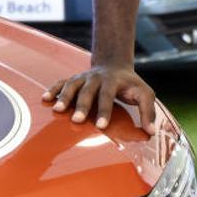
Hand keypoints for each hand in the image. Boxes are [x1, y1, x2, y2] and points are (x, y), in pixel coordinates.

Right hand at [43, 65, 157, 133]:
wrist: (115, 65)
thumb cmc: (131, 85)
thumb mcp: (144, 94)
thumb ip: (148, 112)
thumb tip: (150, 132)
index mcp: (113, 81)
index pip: (108, 96)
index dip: (105, 111)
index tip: (101, 126)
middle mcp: (96, 78)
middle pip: (88, 91)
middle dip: (82, 106)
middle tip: (77, 120)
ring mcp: (83, 78)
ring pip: (72, 85)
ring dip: (64, 97)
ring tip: (57, 110)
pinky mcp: (74, 80)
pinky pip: (61, 83)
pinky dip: (53, 90)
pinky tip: (45, 99)